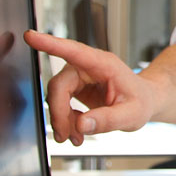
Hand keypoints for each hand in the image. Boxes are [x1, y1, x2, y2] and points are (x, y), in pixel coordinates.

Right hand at [24, 30, 158, 144]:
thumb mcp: (132, 115)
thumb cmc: (141, 102)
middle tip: (65, 135)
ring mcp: (80, 76)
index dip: (50, 44)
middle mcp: (88, 66)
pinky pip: (60, 103)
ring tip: (75, 138)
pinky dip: (65, 120)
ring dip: (62, 120)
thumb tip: (81, 125)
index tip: (31, 36)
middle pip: (59, 85)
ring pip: (57, 96)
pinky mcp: (75, 87)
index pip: (73, 51)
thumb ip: (108, 120)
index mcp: (103, 64)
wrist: (144, 102)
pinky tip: (76, 133)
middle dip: (59, 113)